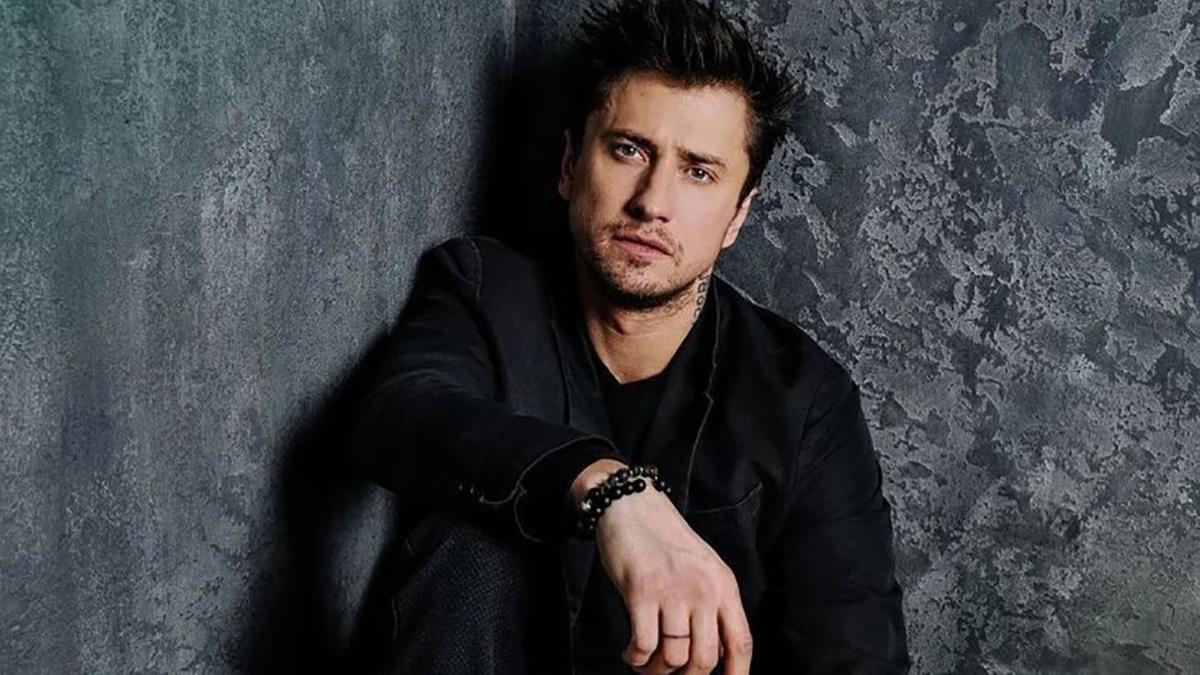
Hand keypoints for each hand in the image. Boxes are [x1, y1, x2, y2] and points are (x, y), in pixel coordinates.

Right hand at [571, 461, 753, 674]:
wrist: (632, 505)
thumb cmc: (665, 540)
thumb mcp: (702, 568)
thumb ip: (711, 606)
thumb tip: (712, 655)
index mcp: (724, 585)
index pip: (740, 643)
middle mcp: (704, 589)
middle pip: (705, 659)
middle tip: (669, 673)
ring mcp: (673, 590)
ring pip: (673, 657)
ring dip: (656, 670)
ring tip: (645, 663)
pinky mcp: (642, 591)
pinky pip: (643, 644)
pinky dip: (635, 658)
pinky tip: (630, 653)